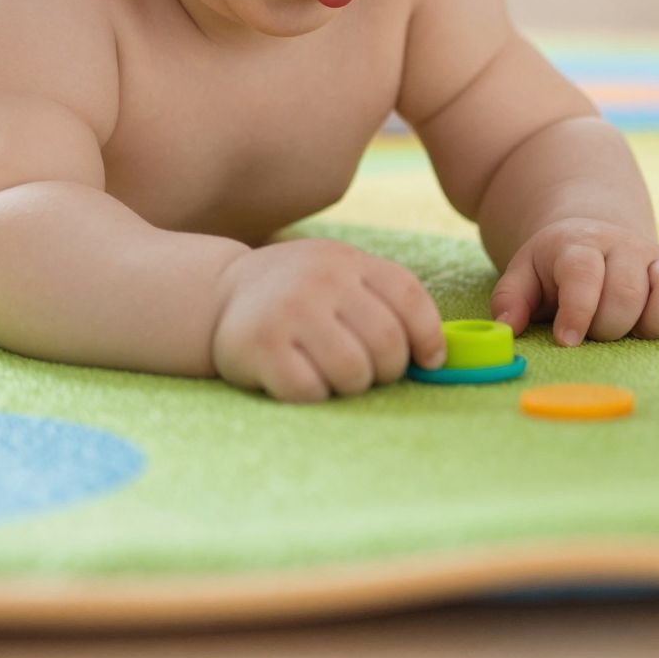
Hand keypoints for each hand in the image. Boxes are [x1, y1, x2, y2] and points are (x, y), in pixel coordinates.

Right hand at [210, 240, 445, 402]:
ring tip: (333, 374)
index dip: (428, 337)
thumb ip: (386, 302)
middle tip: (367, 372)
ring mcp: (290, 311)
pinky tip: (301, 379)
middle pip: (387, 344)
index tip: (427, 361)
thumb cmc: (300, 296)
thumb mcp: (342, 277)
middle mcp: (321, 279)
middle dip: (386, 371)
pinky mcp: (260, 345)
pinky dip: (314, 396)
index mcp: (350, 261)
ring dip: (351, 387)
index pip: (410, 299)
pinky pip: (310, 391)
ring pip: (353, 372)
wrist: (220, 294)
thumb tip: (438, 356)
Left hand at [491, 217, 658, 344]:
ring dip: (655, 320)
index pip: (583, 271)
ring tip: (636, 334)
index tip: (567, 340)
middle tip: (596, 336)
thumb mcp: (524, 273)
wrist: (593, 232)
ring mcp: (657, 259)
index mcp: (579, 245)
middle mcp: (623, 248)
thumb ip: (511, 299)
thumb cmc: (554, 266)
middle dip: (610, 325)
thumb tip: (506, 330)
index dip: (578, 308)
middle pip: (627, 290)